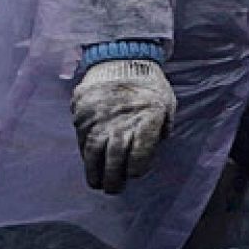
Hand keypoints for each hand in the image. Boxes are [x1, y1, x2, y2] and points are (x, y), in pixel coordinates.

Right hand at [71, 60, 176, 193]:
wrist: (120, 59)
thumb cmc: (149, 85)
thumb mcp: (166, 103)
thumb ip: (162, 126)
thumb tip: (157, 145)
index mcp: (148, 118)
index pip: (141, 152)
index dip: (137, 168)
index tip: (134, 175)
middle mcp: (121, 121)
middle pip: (115, 157)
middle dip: (114, 178)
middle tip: (114, 190)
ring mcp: (99, 118)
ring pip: (93, 152)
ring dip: (95, 171)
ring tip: (97, 184)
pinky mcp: (82, 114)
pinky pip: (81, 139)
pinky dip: (85, 154)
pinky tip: (89, 162)